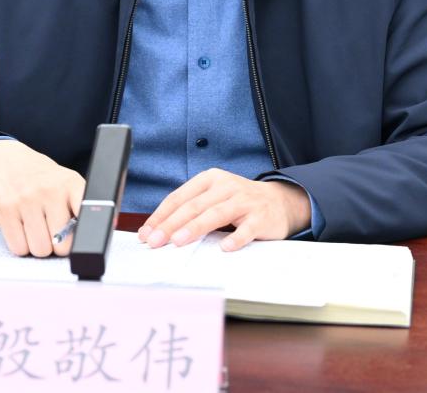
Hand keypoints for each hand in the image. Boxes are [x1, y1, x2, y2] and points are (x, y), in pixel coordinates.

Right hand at [0, 140, 84, 257]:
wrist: (6, 160)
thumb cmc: (41, 178)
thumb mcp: (67, 183)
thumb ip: (82, 206)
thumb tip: (103, 227)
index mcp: (71, 184)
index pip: (87, 216)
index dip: (87, 235)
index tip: (85, 240)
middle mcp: (50, 190)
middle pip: (62, 245)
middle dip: (59, 245)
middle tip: (54, 234)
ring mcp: (26, 200)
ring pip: (40, 250)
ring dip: (39, 246)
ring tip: (37, 229)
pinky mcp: (6, 209)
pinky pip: (19, 248)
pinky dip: (21, 245)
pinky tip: (22, 229)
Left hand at [138, 169, 311, 251]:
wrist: (280, 201)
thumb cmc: (238, 203)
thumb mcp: (213, 198)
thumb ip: (190, 211)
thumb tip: (157, 232)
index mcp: (209, 180)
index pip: (179, 197)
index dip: (161, 215)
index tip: (146, 233)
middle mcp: (226, 186)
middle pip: (194, 206)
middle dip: (171, 224)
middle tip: (155, 241)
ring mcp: (245, 200)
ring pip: (216, 213)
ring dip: (195, 228)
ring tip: (178, 241)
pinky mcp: (261, 216)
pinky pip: (246, 228)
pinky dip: (236, 238)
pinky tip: (224, 248)